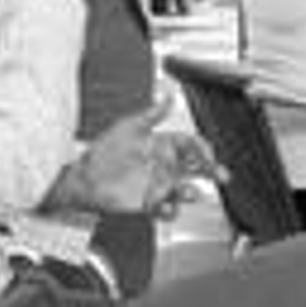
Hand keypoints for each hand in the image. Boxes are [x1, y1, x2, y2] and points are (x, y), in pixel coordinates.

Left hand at [46, 99, 225, 215]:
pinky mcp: (150, 204)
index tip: (208, 152)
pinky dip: (170, 211)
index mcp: (161, 146)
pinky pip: (166, 210)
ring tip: (189, 192)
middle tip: (220, 174)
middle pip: (195, 168)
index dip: (202, 148)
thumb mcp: (129, 126)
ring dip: (190, 192)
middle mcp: (163, 166)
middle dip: (211, 171)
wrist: (85, 178)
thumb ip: (152, 113)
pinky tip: (167, 207)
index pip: (190, 145)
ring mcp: (158, 185)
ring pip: (184, 190)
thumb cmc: (103, 151)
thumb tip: (168, 95)